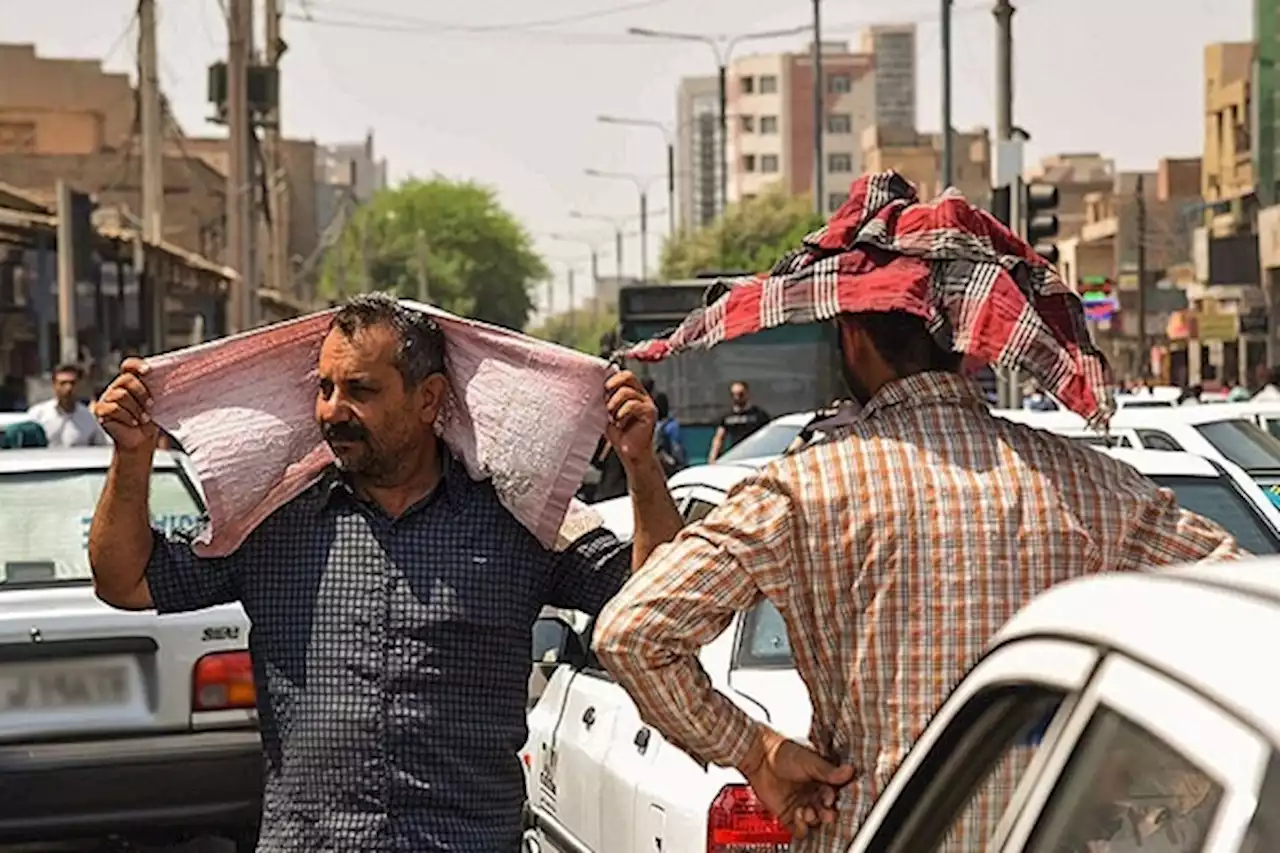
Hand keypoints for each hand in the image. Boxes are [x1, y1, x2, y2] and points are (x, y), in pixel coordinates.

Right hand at [95, 357, 158, 452]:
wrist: (141, 441)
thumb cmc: (150, 420)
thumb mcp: (158, 404)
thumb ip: (160, 391)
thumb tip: (178, 382)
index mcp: (131, 382)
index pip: (129, 365)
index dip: (137, 365)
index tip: (148, 371)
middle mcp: (117, 387)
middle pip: (126, 379)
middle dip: (141, 392)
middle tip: (151, 406)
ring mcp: (107, 398)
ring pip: (120, 395)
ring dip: (136, 409)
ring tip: (144, 419)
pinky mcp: (100, 410)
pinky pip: (112, 409)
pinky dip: (127, 417)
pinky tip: (134, 423)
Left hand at [604, 370, 656, 468]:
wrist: (631, 453)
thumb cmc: (620, 435)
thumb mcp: (609, 414)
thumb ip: (606, 400)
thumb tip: (593, 389)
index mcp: (633, 393)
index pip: (625, 375)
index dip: (612, 377)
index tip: (603, 387)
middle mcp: (642, 396)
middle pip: (629, 376)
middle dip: (614, 384)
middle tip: (605, 396)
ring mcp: (647, 403)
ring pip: (627, 391)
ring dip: (614, 402)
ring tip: (611, 415)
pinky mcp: (650, 413)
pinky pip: (633, 405)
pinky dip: (622, 412)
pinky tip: (619, 421)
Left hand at [739, 730, 854, 840]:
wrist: (759, 757)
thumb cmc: (783, 752)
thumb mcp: (809, 761)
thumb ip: (828, 771)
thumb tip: (849, 771)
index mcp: (822, 780)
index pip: (835, 795)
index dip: (834, 798)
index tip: (831, 798)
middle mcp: (813, 794)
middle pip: (826, 811)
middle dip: (827, 813)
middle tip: (825, 812)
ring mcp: (801, 805)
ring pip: (814, 821)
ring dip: (814, 819)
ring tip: (808, 812)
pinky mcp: (788, 815)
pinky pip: (799, 829)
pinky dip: (801, 827)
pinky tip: (799, 817)